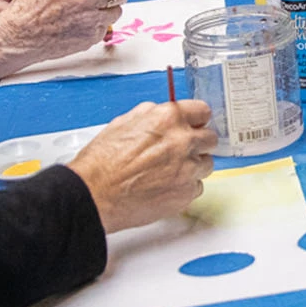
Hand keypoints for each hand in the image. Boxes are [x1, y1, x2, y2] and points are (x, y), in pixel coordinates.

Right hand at [67, 100, 217, 232]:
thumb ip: (150, 115)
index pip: (203, 111)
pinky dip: (185, 187)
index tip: (195, 124)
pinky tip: (165, 187)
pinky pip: (196, 187)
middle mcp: (183, 142)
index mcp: (168, 119)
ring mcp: (187, 169)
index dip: (196, 119)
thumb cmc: (102, 162)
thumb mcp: (123, 123)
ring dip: (193, 166)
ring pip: (206, 164)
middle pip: (210, 138)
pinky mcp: (186, 194)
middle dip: (198, 143)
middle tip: (182, 150)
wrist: (95, 195)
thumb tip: (161, 113)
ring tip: (170, 172)